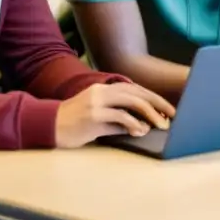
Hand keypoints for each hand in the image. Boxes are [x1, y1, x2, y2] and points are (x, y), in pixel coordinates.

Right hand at [55, 83, 175, 148]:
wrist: (47, 126)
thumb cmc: (75, 123)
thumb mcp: (99, 115)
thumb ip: (118, 117)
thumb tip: (143, 125)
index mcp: (104, 88)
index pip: (135, 89)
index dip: (154, 98)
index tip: (168, 109)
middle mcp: (102, 91)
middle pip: (137, 93)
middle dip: (158, 104)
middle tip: (172, 115)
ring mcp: (97, 102)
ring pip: (132, 102)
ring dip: (150, 114)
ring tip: (161, 124)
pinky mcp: (93, 116)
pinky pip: (119, 117)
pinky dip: (133, 124)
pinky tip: (141, 131)